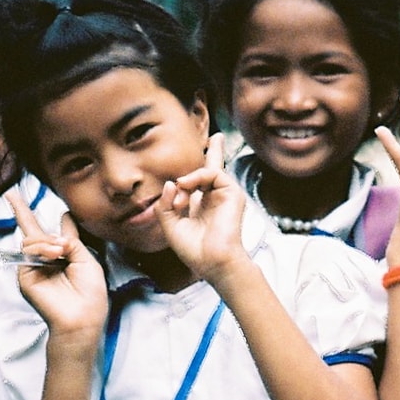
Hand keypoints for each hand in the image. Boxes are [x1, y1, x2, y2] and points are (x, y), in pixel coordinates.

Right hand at [10, 191, 108, 333]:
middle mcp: (48, 259)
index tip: (36, 202)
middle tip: (11, 195)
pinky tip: (54, 254)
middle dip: (21, 211)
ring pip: (31, 238)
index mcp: (66, 256)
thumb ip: (72, 240)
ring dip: (48, 240)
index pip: (56, 234)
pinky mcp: (25, 275)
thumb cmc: (90, 294)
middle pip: (32, 231)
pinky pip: (28, 250)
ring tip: (61, 251)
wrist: (81, 318)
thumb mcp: (87, 260)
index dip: (54, 219)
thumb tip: (63, 219)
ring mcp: (34, 267)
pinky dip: (42, 248)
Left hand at [156, 133, 250, 281]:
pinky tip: (185, 185)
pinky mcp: (233, 192)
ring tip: (179, 192)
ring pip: (207, 171)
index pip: (199, 183)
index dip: (194, 173)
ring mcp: (225, 195)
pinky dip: (196, 177)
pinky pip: (213, 173)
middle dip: (215, 152)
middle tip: (217, 137)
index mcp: (202, 206)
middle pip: (214, 168)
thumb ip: (165, 204)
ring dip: (187, 180)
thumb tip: (170, 183)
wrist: (213, 261)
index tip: (181, 175)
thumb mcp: (171, 225)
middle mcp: (215, 198)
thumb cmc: (194, 249)